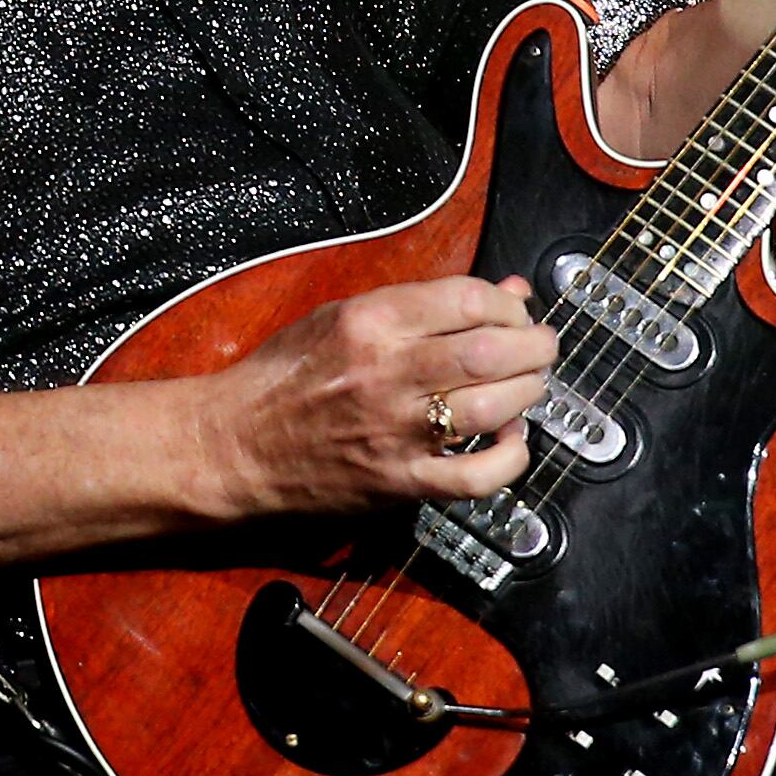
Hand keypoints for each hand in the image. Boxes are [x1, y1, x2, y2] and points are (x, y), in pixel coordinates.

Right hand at [204, 277, 553, 518]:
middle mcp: (386, 372)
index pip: (469, 299)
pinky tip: (511, 442)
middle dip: (536, 346)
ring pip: (495, 407)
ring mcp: (395, 430)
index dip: (510, 305)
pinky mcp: (399, 482)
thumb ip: (425, 305)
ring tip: (529, 388)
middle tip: (541, 347)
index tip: (516, 313)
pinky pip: (477, 476)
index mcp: (369, 320)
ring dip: (530, 394)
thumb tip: (506, 293)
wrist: (234, 444)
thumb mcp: (342, 317)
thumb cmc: (283, 378)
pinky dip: (511, 459)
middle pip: (493, 350)